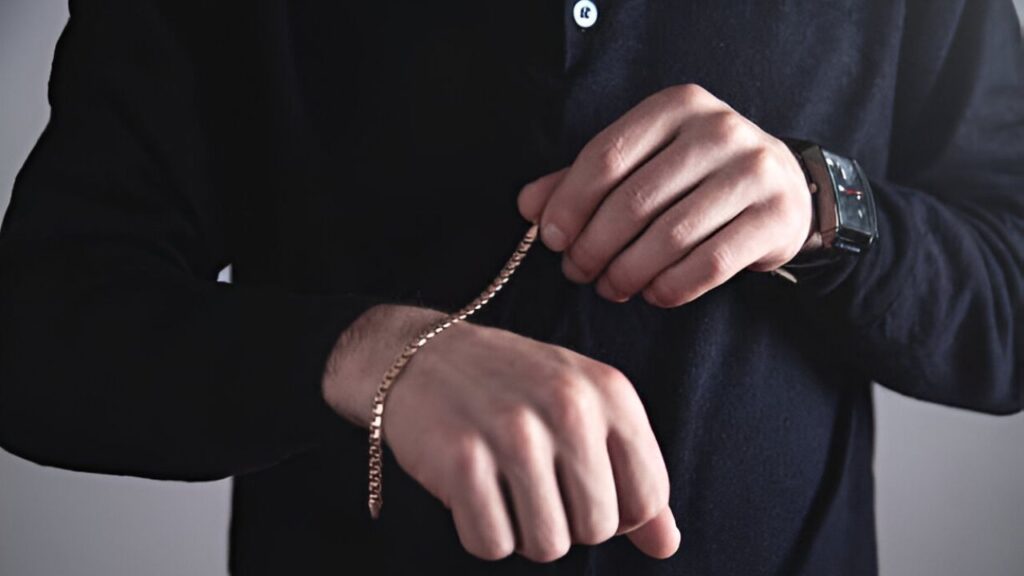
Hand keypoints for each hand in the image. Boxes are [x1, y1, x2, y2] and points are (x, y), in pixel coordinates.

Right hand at [323, 304, 679, 562]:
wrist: (421, 356)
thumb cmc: (515, 388)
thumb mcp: (586, 409)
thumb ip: (633, 475)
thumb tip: (666, 547)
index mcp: (611, 392)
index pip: (647, 499)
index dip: (617, 515)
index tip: (581, 490)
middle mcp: (569, 407)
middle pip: (597, 530)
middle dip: (566, 524)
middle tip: (534, 485)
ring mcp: (514, 432)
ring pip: (547, 545)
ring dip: (523, 532)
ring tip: (505, 487)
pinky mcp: (461, 458)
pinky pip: (491, 543)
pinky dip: (481, 533)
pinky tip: (472, 491)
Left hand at [517, 83, 813, 306]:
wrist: (783, 187)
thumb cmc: (694, 176)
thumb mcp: (641, 163)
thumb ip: (583, 179)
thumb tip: (529, 206)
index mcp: (675, 106)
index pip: (606, 156)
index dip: (570, 204)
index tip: (551, 240)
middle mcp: (718, 130)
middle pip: (635, 201)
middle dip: (595, 247)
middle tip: (578, 273)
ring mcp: (752, 171)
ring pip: (670, 237)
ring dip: (629, 273)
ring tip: (611, 288)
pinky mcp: (775, 217)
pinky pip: (709, 264)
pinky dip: (671, 287)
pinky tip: (653, 294)